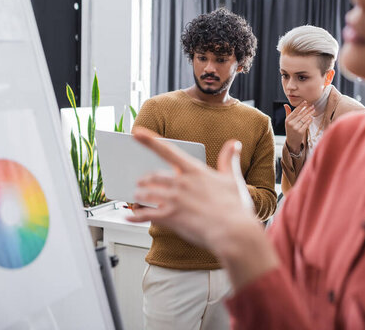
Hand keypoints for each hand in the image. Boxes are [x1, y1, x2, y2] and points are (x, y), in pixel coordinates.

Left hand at [127, 127, 253, 248]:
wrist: (234, 232)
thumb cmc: (235, 208)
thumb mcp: (233, 179)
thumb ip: (229, 160)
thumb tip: (234, 143)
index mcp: (195, 170)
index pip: (168, 150)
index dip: (150, 140)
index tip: (137, 132)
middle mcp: (182, 182)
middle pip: (153, 176)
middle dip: (145, 180)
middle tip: (141, 182)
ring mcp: (175, 199)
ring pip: (147, 194)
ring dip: (139, 196)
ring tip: (136, 197)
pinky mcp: (171, 217)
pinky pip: (146, 214)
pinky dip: (136, 215)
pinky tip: (129, 216)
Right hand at [284, 101, 313, 153]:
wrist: (292, 141)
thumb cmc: (290, 129)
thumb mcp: (287, 121)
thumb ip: (287, 113)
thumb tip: (285, 105)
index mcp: (287, 120)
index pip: (295, 111)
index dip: (300, 106)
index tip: (305, 102)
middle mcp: (291, 123)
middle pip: (301, 114)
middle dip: (307, 109)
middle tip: (312, 105)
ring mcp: (295, 128)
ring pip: (304, 118)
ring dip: (310, 113)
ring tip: (313, 110)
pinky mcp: (300, 132)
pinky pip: (306, 124)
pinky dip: (309, 120)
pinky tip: (312, 117)